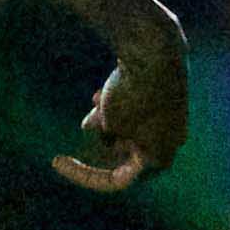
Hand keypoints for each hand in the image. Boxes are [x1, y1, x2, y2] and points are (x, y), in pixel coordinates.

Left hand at [52, 33, 188, 194]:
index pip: (117, 180)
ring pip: (129, 129)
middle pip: (125, 153)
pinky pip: (137, 112)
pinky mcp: (168, 98)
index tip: (56, 161)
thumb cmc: (133, 92)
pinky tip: (102, 93)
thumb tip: (109, 139)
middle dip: (101, 138)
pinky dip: (119, 106)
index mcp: (159, 158)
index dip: (84, 175)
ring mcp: (172, 120)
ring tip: (98, 100)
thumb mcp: (111, 122)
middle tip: (88, 120)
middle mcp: (171, 141)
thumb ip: (107, 137)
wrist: (156, 49)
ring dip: (107, 119)